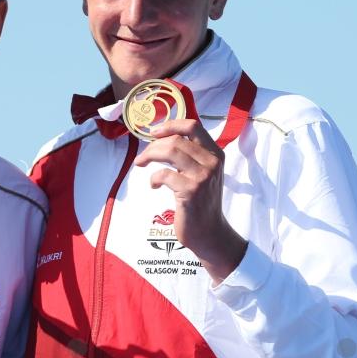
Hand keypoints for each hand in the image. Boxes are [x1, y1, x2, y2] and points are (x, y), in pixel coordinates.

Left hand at [134, 119, 246, 283]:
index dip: (170, 125)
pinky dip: (153, 178)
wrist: (210, 232)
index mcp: (215, 153)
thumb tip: (162, 138)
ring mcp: (203, 176)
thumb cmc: (201, 201)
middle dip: (153, 146)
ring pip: (170, 151)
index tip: (153, 132)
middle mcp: (212, 162)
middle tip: (142, 157)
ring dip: (149, 156)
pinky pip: (164, 174)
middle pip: (176, 139)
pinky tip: (154, 185)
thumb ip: (190, 155)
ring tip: (141, 164)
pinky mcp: (191, 191)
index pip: (193, 126)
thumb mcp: (202, 173)